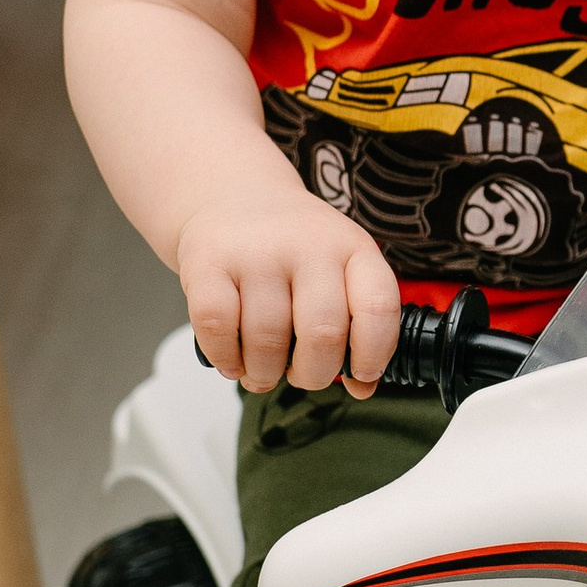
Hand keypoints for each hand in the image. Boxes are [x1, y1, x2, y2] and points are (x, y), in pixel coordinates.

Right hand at [175, 189, 403, 392]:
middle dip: (313, 374)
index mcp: (353, 248)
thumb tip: (362, 388)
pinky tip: (233, 361)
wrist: (235, 198)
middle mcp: (309, 244)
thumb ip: (356, 327)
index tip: (361, 374)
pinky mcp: (208, 261)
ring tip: (262, 372)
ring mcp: (257, 251)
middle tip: (301, 375)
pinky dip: (226, 359)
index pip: (378, 307)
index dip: (373, 353)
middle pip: (322, 333)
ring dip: (265, 373)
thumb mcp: (339, 272)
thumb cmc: (293, 251)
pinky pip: (217, 327)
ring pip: (268, 337)